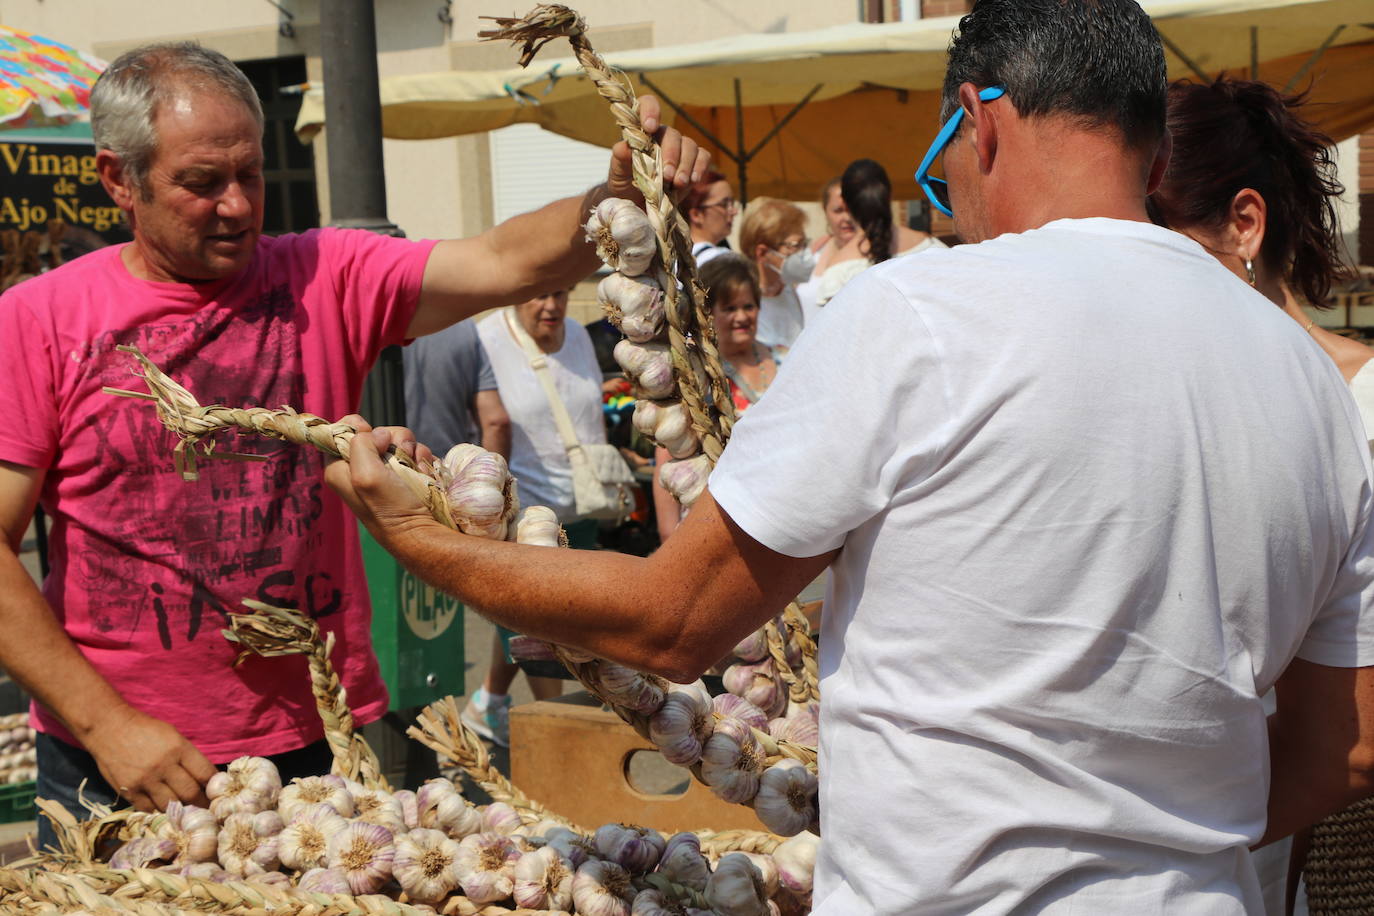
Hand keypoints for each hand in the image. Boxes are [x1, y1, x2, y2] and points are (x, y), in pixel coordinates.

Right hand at [83, 704, 215, 811]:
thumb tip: (205, 778)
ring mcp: (145, 780)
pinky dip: (159, 811)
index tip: (217, 794)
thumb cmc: (145, 729)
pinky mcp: (129, 791)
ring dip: (181, 810)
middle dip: (201, 803)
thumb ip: (188, 756)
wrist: (109, 728)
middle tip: (206, 809)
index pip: (205, 774)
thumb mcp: (173, 736)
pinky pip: (149, 809)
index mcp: (179, 749)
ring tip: (188, 814)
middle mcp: (164, 766)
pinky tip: (165, 810)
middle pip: (190, 793)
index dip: (214, 787)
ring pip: (171, 805)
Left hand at [324, 417, 435, 546]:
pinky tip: (422, 473)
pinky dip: (421, 459)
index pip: (340, 433)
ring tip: (414, 468)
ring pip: (399, 440)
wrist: (422, 531)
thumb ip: (362, 444)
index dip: (356, 427)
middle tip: (397, 455)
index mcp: (340, 469)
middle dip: (391, 439)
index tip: (369, 432)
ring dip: (410, 450)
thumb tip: (381, 434)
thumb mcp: (366, 475)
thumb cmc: (390, 508)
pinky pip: (416, 452)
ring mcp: (387, 470)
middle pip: (375, 433)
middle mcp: (362, 468)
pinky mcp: (408, 474)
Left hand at [608, 94, 710, 198]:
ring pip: (689, 145)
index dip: (650, 110)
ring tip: (678, 183)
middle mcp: (663, 136)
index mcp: (643, 131)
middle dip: (671, 155)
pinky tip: (692, 181)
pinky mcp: (694, 163)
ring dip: (685, 165)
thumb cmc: (625, 183)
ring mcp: (681, 148)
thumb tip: (625, 146)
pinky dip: (699, 168)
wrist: (638, 203)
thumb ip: (620, 158)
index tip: (649, 127)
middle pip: (672, 134)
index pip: (647, 105)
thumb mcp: (617, 172)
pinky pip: (703, 157)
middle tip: (666, 175)